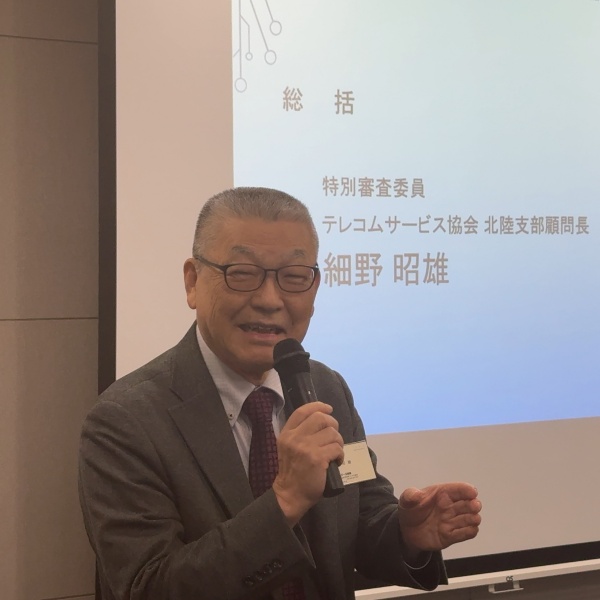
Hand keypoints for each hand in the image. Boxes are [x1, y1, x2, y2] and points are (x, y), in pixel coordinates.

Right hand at [273, 402, 343, 525]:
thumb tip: (322, 419)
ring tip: (335, 451)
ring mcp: (306, 447)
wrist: (290, 495)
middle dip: (332, 424)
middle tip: (334, 435)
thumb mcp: (288, 448)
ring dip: (338, 441)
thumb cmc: (292, 471)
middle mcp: (295, 438)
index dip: (318, 406)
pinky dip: (340, 454)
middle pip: (321, 418)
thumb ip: (299, 433)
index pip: (302, 411)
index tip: (328, 408)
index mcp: (287, 433)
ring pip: (332, 433)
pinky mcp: (317, 458)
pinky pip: (337, 448)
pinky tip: (337, 461)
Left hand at [398, 482, 481, 554]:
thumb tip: (416, 495)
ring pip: (471, 518)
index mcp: (442, 494)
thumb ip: (410, 496)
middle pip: (468, 504)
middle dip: (474, 504)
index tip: (473, 492)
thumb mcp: (406, 500)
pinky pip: (467, 533)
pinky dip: (470, 531)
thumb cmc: (410, 510)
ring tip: (473, 519)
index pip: (458, 489)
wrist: (406, 531)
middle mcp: (450, 507)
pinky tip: (469, 529)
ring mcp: (452, 521)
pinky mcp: (452, 536)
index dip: (466, 489)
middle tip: (474, 506)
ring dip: (474, 518)